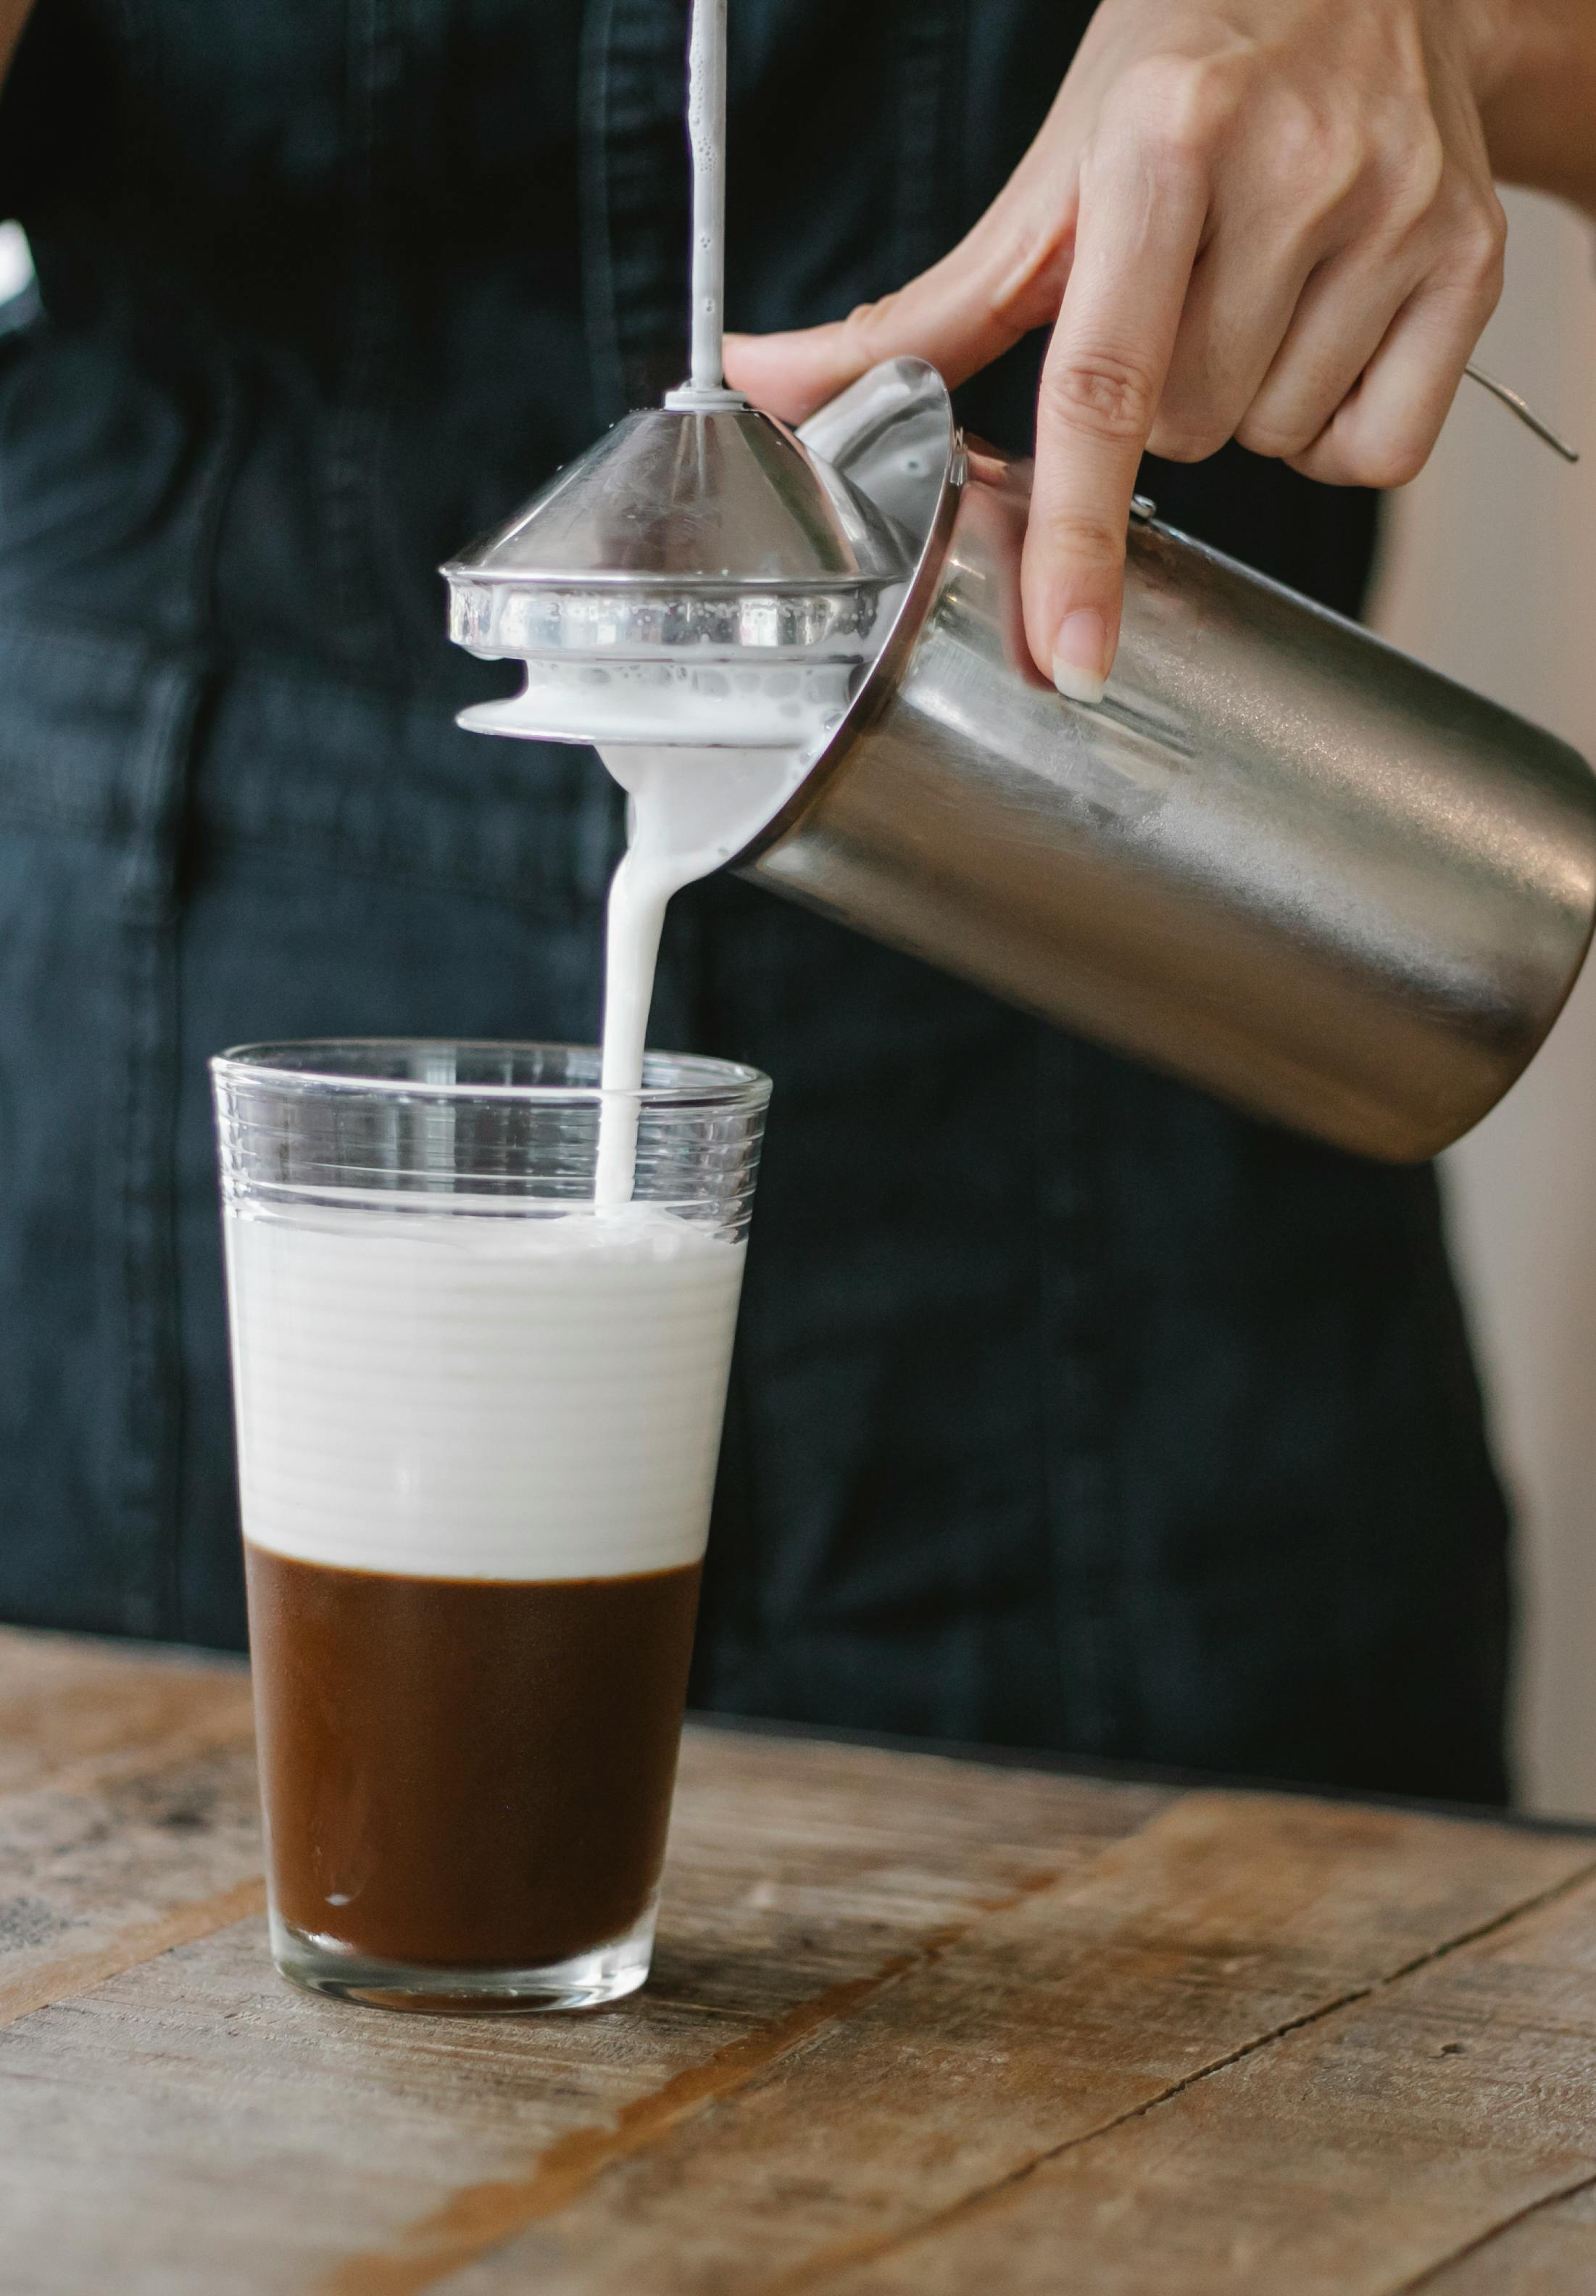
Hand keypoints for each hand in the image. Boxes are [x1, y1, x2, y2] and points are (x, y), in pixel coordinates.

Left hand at [725, 0, 1510, 699]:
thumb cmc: (1184, 81)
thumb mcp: (1050, 177)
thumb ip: (916, 314)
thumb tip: (754, 382)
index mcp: (1165, 139)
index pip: (1103, 387)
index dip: (1077, 539)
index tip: (1069, 654)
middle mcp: (1296, 170)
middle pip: (1183, 434)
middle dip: (1161, 397)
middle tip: (1180, 290)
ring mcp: (1397, 215)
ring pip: (1275, 445)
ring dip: (1245, 402)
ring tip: (1257, 284)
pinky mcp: (1472, 261)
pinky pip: (1378, 450)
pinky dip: (1336, 423)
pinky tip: (1323, 324)